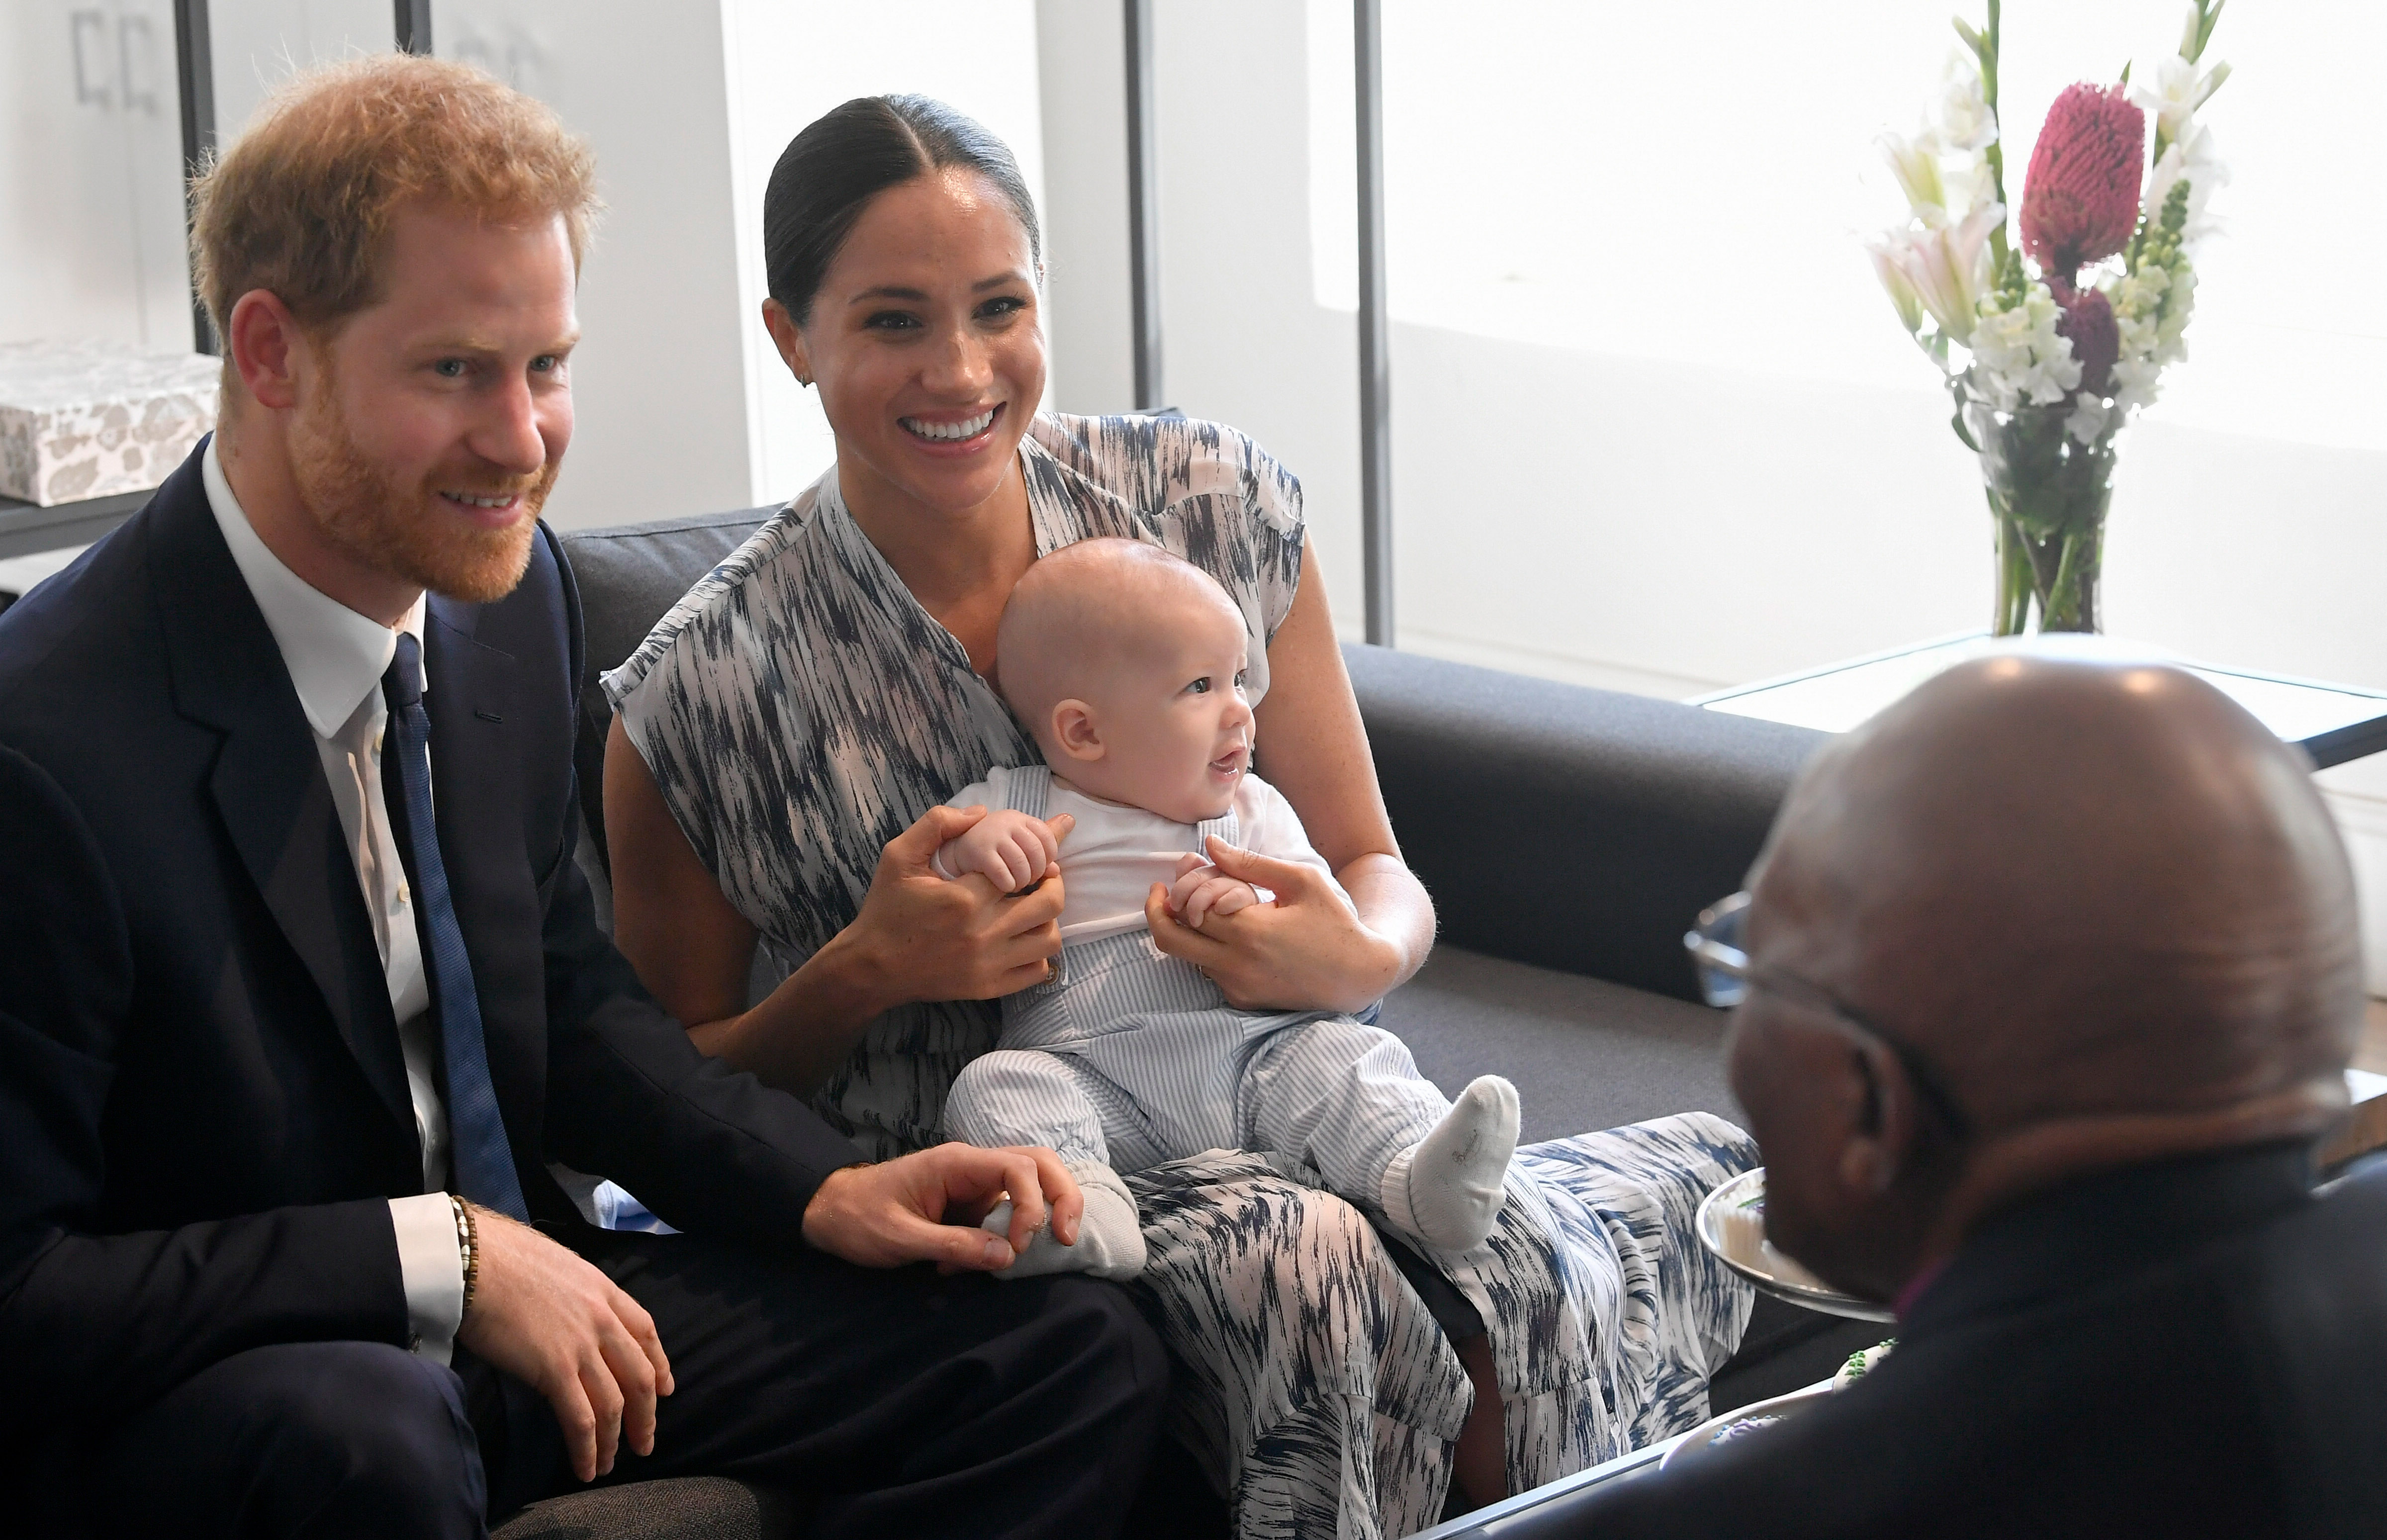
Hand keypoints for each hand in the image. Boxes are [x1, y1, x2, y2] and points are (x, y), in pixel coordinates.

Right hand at [456, 1205, 673, 1483]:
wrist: (474, 1259)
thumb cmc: (501, 1257)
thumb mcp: (558, 1266)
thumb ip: (574, 1293)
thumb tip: (566, 1314)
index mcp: (604, 1290)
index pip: (646, 1332)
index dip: (659, 1364)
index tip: (664, 1390)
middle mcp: (602, 1319)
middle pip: (638, 1376)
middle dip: (646, 1415)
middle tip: (645, 1442)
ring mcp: (582, 1346)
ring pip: (614, 1404)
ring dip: (614, 1441)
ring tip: (608, 1465)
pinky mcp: (555, 1370)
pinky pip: (581, 1419)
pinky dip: (587, 1448)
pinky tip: (585, 1467)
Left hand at [803, 1142, 1083, 1270]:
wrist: (830, 1212)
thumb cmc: (859, 1218)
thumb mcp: (900, 1238)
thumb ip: (953, 1245)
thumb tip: (1008, 1256)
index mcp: (956, 1163)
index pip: (1018, 1167)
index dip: (1033, 1205)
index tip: (1019, 1246)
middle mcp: (972, 1167)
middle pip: (1038, 1164)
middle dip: (1061, 1196)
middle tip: (1067, 1237)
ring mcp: (974, 1185)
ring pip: (1029, 1187)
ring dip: (1039, 1216)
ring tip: (1034, 1252)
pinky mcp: (971, 1205)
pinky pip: (1005, 1214)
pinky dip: (1005, 1240)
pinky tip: (979, 1263)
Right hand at [844, 806, 1075, 1005]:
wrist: (871, 966)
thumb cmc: (886, 908)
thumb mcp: (898, 856)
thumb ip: (936, 824)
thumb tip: (981, 812)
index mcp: (965, 898)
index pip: (1024, 866)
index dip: (1042, 850)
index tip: (1051, 841)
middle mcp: (983, 933)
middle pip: (1049, 903)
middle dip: (1052, 882)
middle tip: (1043, 875)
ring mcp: (988, 965)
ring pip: (1050, 939)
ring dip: (1048, 919)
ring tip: (1033, 907)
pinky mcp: (988, 987)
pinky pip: (1037, 971)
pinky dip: (1039, 953)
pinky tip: (1024, 938)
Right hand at [945, 807, 1066, 892]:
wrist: (950, 854)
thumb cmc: (991, 848)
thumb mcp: (1015, 838)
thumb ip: (1040, 837)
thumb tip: (1070, 822)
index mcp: (1017, 817)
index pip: (1047, 836)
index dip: (1049, 857)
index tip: (1040, 868)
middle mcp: (1005, 823)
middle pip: (1037, 852)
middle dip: (1037, 872)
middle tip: (1028, 881)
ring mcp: (992, 837)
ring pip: (1023, 866)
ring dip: (1023, 881)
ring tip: (1015, 885)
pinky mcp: (978, 859)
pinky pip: (1005, 876)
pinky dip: (1009, 885)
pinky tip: (1003, 888)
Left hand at [1145, 836, 1402, 1012]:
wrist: (1359, 975)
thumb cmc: (1334, 922)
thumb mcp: (1300, 881)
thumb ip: (1250, 863)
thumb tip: (1208, 845)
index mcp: (1250, 931)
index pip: (1189, 908)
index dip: (1179, 887)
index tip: (1180, 870)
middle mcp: (1237, 965)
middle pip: (1171, 940)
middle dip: (1158, 913)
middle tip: (1160, 894)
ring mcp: (1238, 987)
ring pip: (1188, 957)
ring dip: (1187, 932)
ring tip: (1204, 907)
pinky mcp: (1243, 1001)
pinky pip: (1209, 973)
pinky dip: (1208, 951)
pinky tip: (1228, 933)